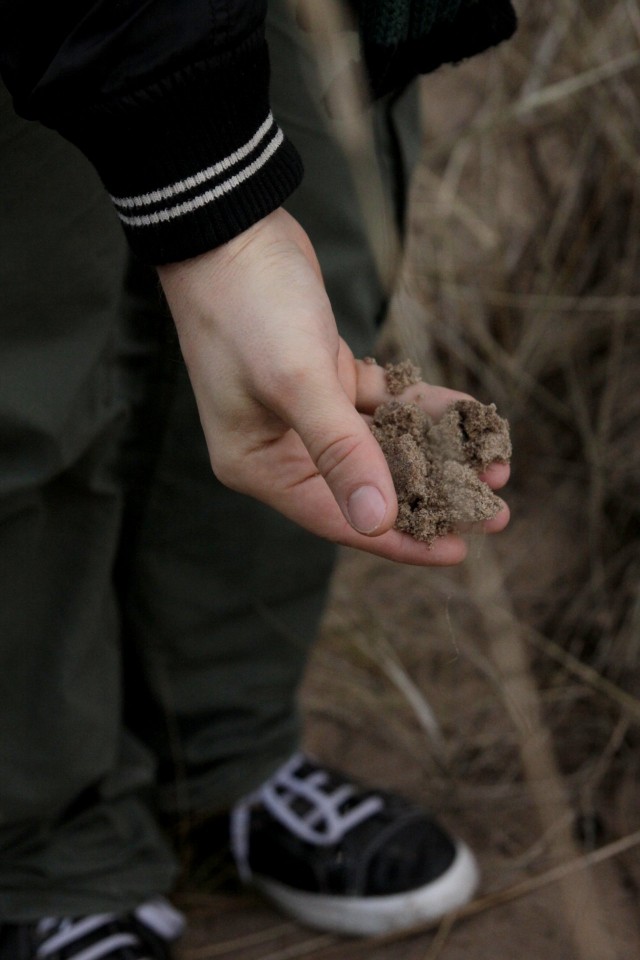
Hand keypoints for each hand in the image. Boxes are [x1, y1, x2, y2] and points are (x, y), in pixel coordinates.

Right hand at [157, 209, 508, 565]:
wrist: (232, 227)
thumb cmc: (251, 308)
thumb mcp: (298, 382)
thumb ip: (341, 454)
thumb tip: (378, 524)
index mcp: (261, 464)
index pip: (338, 517)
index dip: (399, 539)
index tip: (457, 551)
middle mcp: (282, 446)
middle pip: (367, 485)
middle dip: (432, 497)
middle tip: (494, 511)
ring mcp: (306, 411)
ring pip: (382, 443)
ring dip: (437, 451)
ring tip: (496, 464)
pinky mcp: (327, 375)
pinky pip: (384, 401)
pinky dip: (422, 405)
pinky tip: (469, 412)